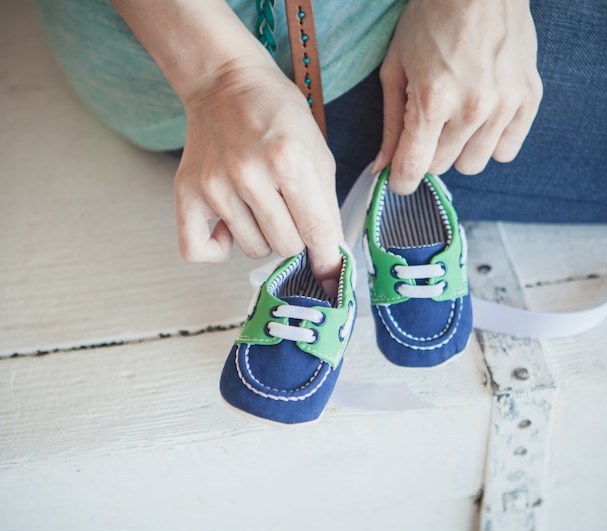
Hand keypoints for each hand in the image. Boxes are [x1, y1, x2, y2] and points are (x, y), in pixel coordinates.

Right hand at [175, 57, 342, 294]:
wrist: (226, 83)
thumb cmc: (278, 116)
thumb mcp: (318, 152)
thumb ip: (326, 205)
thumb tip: (331, 256)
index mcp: (288, 160)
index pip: (316, 231)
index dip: (328, 262)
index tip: (331, 281)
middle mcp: (248, 174)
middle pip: (285, 247)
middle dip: (295, 237)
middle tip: (288, 211)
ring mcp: (214, 185)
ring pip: (253, 250)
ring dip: (263, 237)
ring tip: (259, 204)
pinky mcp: (187, 192)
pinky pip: (198, 251)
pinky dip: (218, 250)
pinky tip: (229, 229)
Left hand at [375, 0, 542, 192]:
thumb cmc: (431, 19)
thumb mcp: (396, 68)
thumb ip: (391, 125)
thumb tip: (383, 168)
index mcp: (432, 101)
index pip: (413, 170)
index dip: (400, 181)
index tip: (397, 178)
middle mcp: (471, 109)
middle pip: (440, 167)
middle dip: (427, 153)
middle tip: (427, 123)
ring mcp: (504, 106)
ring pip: (472, 165)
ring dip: (458, 151)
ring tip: (456, 118)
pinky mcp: (528, 100)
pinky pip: (505, 151)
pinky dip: (490, 143)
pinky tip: (482, 119)